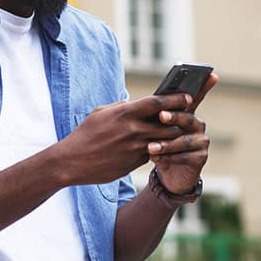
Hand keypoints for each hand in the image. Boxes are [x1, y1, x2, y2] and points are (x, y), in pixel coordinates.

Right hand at [55, 93, 193, 185]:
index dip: (176, 99)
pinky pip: (153, 153)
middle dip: (180, 120)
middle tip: (188, 117)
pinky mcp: (134, 163)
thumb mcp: (101, 113)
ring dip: (172, 137)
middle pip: (169, 123)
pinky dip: (157, 149)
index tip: (188, 97)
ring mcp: (135, 148)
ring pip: (165, 141)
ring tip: (177, 132)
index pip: (159, 102)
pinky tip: (158, 147)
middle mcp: (133, 130)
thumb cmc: (85, 134)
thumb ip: (121, 107)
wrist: (72, 162)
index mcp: (125, 113)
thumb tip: (135, 103)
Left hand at [147, 73, 217, 193]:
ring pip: (184, 140)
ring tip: (151, 147)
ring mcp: (202, 141)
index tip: (210, 74)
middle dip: (174, 116)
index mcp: (186, 114)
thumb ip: (153, 115)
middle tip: (161, 116)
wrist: (167, 175)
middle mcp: (197, 125)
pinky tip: (155, 159)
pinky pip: (185, 156)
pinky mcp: (201, 158)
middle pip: (187, 117)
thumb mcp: (153, 129)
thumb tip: (140, 101)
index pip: (196, 97)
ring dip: (166, 144)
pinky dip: (169, 158)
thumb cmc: (159, 146)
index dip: (204, 86)